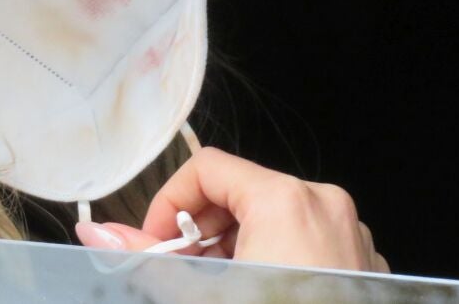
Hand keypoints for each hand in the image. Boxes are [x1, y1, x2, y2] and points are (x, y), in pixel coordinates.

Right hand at [75, 147, 389, 272]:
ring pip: (272, 222)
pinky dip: (273, 263)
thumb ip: (144, 260)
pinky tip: (259, 298)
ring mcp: (351, 237)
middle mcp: (324, 205)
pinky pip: (306, 245)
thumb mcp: (201, 295)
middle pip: (239, 195)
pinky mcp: (364, 268)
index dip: (169, 203)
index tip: (153, 246)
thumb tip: (94, 232)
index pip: (207, 168)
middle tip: (177, 276)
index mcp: (285, 200)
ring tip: (217, 291)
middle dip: (198, 235)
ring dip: (233, 251)